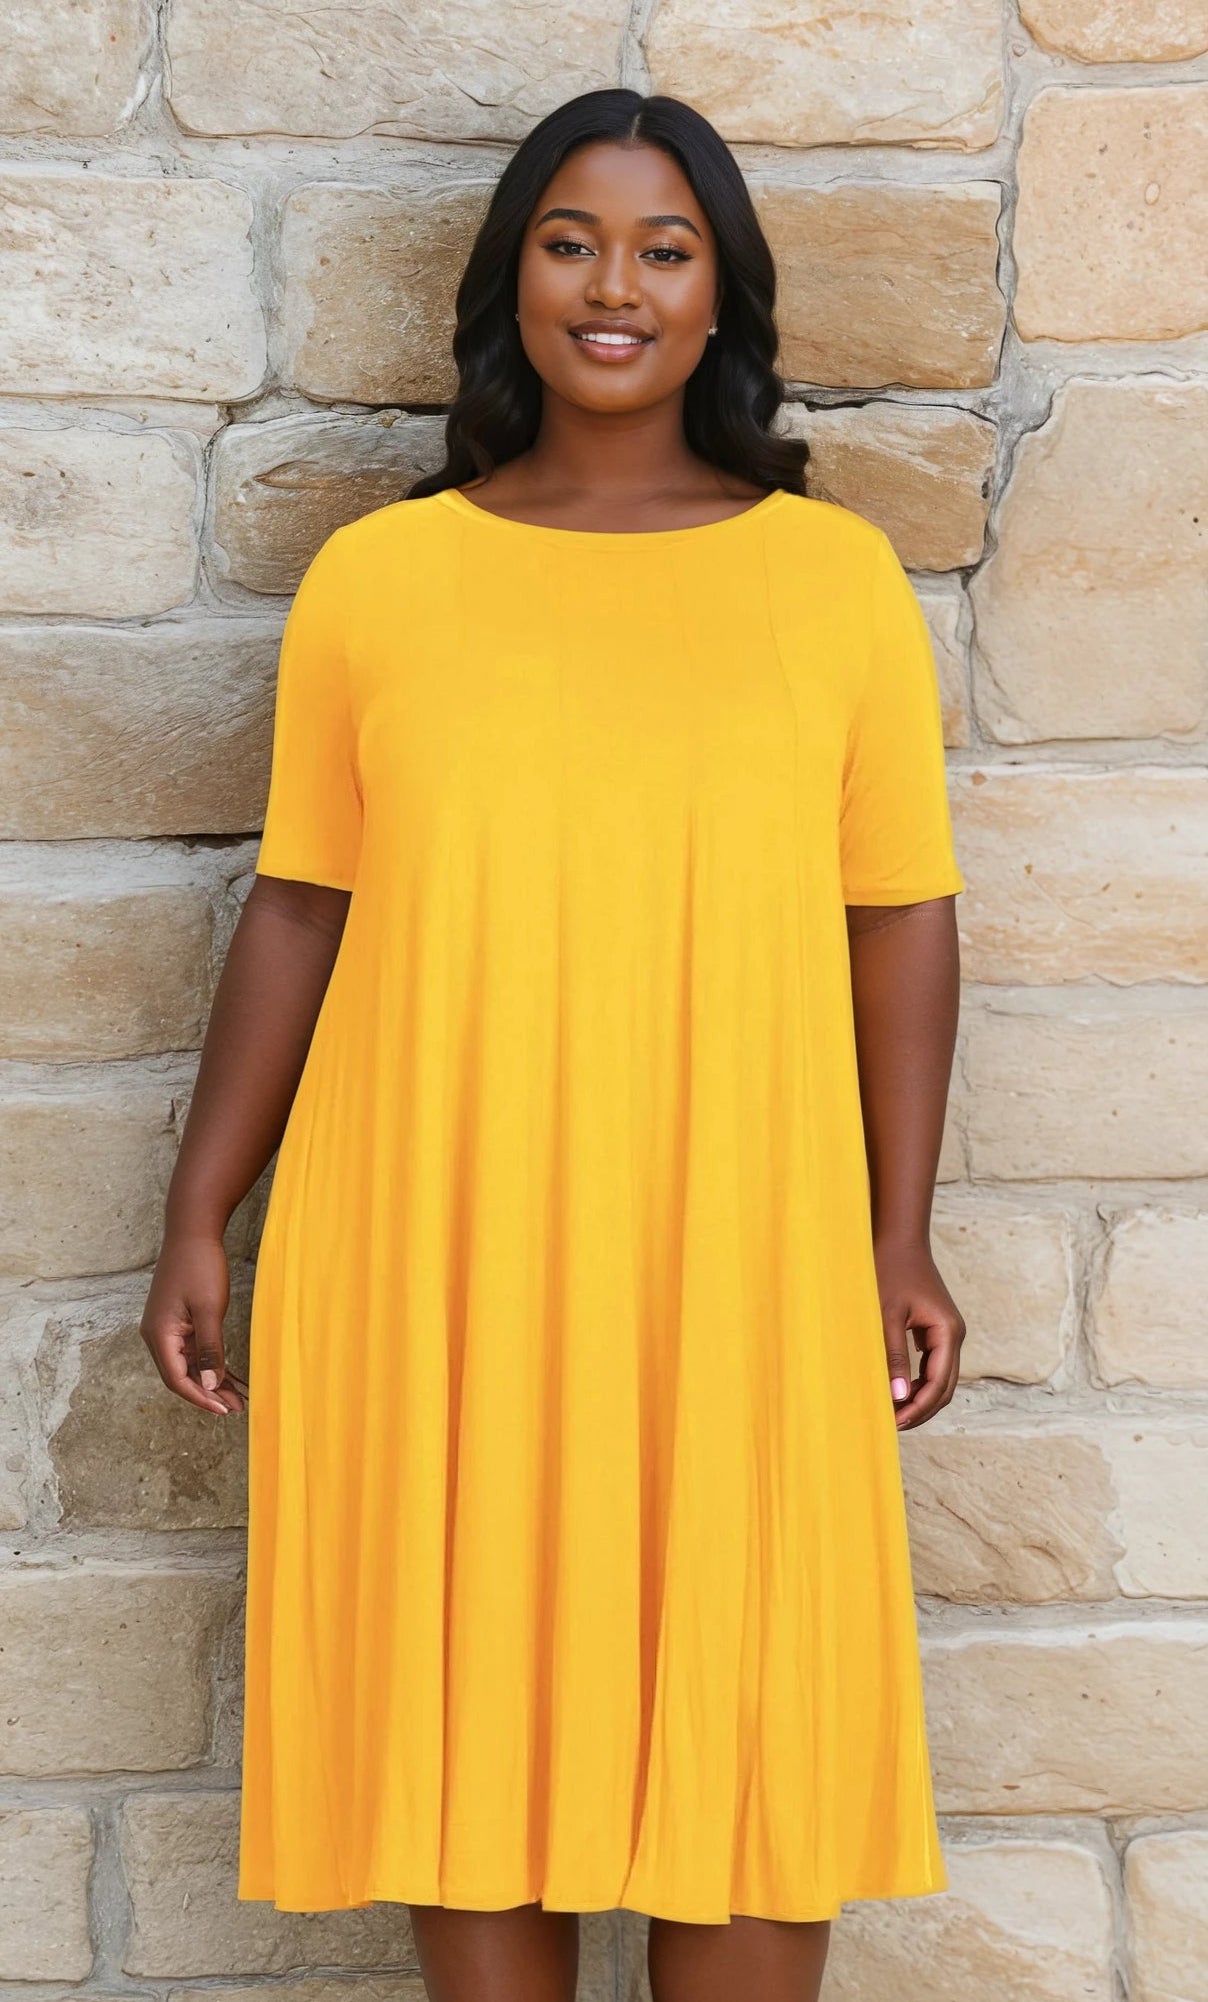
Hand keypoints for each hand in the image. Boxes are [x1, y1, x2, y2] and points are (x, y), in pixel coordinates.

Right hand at [140, 1232, 245, 1415]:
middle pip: (182, 1376)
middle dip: (209, 1393)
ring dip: (213, 1380)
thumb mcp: (209, 1310)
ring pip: (190, 1365)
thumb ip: (209, 1350)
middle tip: (238, 1407)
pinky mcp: (179, 1322)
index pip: (176, 1379)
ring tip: (239, 1397)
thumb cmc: (200, 1266)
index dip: (200, 1397)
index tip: (224, 1409)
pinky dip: (212, 1363)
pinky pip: (194, 1350)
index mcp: (159, 1335)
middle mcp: (158, 1335)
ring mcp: (167, 1329)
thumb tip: (209, 1386)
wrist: (193, 1232)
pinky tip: (231, 1375)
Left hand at [873, 1237, 963, 1430]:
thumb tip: (898, 1398)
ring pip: (940, 1379)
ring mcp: (947, 1333)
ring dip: (920, 1399)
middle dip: (921, 1409)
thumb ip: (893, 1356)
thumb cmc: (890, 1271)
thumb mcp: (887, 1315)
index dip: (918, 1408)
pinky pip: (932, 1366)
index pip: (939, 1384)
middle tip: (892, 1426)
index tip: (894, 1423)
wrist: (897, 1239)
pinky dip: (917, 1383)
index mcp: (948, 1332)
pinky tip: (896, 1391)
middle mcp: (954, 1335)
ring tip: (893, 1414)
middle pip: (945, 1387)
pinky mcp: (935, 1330)